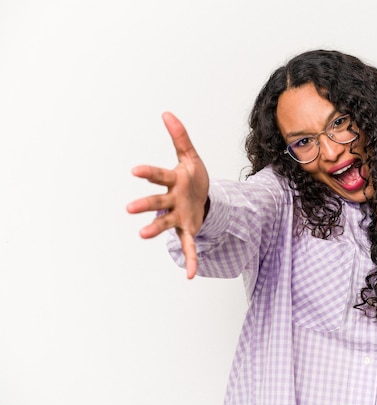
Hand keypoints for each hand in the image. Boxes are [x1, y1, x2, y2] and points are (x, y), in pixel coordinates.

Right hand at [127, 112, 208, 277]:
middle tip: (129, 209)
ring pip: (166, 224)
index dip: (148, 173)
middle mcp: (171, 200)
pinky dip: (190, 260)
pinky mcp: (189, 229)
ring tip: (142, 235)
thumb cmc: (192, 177)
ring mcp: (179, 216)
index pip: (159, 176)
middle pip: (157, 202)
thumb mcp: (190, 156)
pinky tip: (190, 275)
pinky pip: (189, 246)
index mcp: (173, 181)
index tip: (134, 171)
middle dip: (145, 205)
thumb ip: (180, 137)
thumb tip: (167, 113)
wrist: (203, 196)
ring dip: (155, 229)